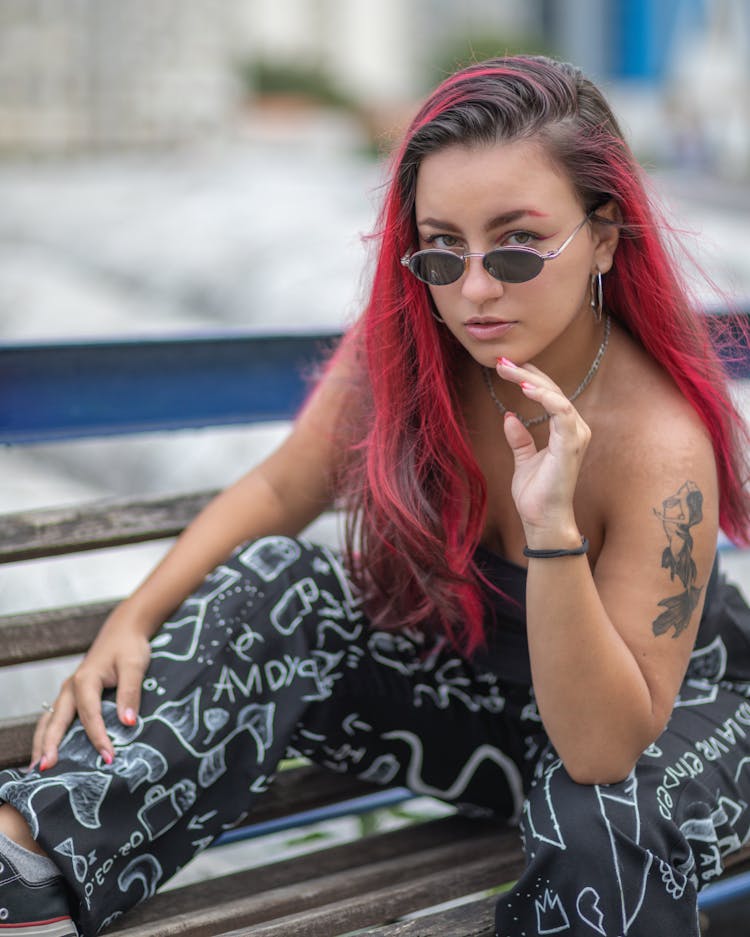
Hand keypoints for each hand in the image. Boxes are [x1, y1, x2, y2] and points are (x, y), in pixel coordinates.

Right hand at [31, 601, 152, 769]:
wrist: (123, 631)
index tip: (108, 757)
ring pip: (50, 720)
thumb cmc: (128, 647)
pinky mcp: (72, 696)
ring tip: (37, 768)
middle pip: (56, 720)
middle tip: (46, 770)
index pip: (90, 715)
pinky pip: (56, 718)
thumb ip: (130, 693)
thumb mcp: (134, 665)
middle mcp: (71, 688)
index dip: (98, 737)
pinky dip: (49, 735)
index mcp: (85, 680)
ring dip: (42, 743)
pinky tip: (48, 752)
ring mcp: (68, 692)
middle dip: (49, 745)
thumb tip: (128, 723)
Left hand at [497, 358, 590, 545]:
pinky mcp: (570, 444)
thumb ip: (519, 439)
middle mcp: (574, 428)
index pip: (548, 393)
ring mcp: (575, 435)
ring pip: (555, 395)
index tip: (504, 366)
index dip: (528, 377)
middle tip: (501, 361)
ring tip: (509, 370)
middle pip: (551, 389)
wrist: (542, 519)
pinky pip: (561, 411)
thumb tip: (509, 417)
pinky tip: (525, 388)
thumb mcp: (523, 460)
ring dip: (531, 380)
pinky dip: (544, 397)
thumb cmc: (536, 494)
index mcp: (564, 430)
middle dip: (526, 372)